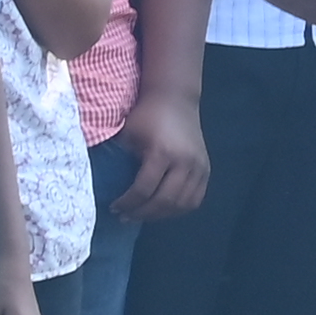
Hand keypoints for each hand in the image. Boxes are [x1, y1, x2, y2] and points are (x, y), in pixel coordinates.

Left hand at [122, 84, 210, 224]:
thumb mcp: (128, 135)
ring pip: (183, 203)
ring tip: (143, 214)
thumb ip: (121, 161)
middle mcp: (185, 162)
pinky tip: (163, 209)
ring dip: (161, 214)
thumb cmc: (146, 115)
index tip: (113, 207)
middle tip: (125, 216)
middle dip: (142, 213)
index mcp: (162, 153)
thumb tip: (109, 188)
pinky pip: (195, 198)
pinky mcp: (206, 168)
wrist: (175, 98)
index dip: (127, 203)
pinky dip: (179, 208)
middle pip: (165, 200)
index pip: (144, 189)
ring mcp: (199, 166)